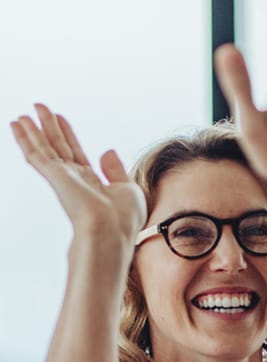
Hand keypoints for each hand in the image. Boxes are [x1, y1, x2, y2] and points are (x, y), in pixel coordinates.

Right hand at [10, 104, 144, 246]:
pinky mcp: (54, 176)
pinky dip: (25, 139)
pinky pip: (36, 154)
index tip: (61, 118)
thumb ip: (116, 170)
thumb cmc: (124, 219)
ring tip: (23, 114)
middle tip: (39, 107)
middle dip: (49, 127)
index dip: (68, 135)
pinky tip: (17, 125)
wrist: (112, 230)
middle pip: (58, 147)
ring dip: (33, 130)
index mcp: (92, 183)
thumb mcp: (129, 189)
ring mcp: (63, 178)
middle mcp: (75, 180)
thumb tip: (107, 151)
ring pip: (44, 148)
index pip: (77, 153)